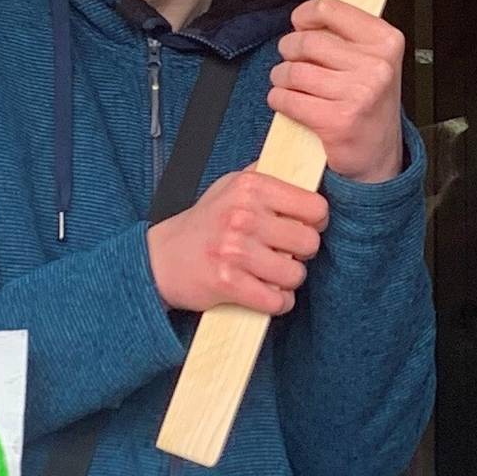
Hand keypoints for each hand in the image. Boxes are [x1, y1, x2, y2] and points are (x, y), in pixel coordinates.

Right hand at [147, 170, 327, 314]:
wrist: (161, 259)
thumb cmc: (205, 225)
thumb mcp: (232, 187)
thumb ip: (268, 179)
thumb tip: (306, 173)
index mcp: (250, 187)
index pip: (315, 207)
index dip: (315, 221)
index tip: (302, 227)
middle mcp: (242, 215)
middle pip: (309, 242)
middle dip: (301, 253)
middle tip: (284, 253)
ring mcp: (234, 249)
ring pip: (295, 275)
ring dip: (287, 280)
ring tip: (270, 273)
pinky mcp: (227, 282)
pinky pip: (276, 300)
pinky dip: (275, 302)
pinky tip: (263, 292)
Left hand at [271, 0, 407, 184]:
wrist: (377, 153)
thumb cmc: (365, 96)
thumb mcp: (362, 48)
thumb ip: (340, 6)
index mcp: (385, 39)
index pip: (327, 9)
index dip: (304, 18)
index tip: (304, 28)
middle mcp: (376, 65)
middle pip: (305, 42)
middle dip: (290, 53)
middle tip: (298, 64)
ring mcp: (359, 94)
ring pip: (292, 72)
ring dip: (283, 80)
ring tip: (296, 87)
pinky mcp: (337, 121)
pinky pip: (287, 99)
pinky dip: (280, 101)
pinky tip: (292, 105)